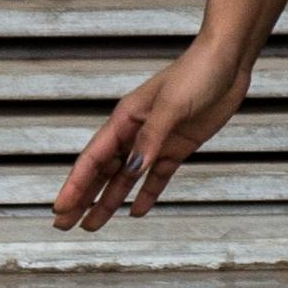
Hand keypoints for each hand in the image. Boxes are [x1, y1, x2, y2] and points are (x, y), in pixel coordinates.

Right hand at [52, 37, 250, 230]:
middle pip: (103, 172)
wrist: (228, 61)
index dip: (75, 185)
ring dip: (108, 201)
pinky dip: (147, 194)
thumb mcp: (172, 106)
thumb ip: (151, 139)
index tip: (59, 207)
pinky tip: (136, 211)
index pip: (93, 159)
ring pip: (126, 178)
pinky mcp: (178, 147)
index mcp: (125, 119)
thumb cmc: (197, 73)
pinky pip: (157, 177)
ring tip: (91, 225)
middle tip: (63, 225)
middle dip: (83, 199)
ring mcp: (157, 141)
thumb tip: (132, 169)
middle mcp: (136, 132)